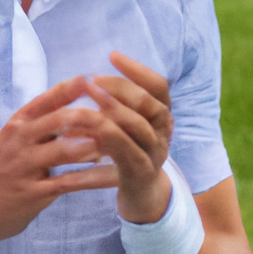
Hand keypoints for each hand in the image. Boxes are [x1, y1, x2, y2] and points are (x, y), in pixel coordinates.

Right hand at [0, 77, 116, 250]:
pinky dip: (98, 178)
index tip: (106, 82)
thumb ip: (41, 125)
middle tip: (127, 118)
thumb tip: (79, 110)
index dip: (79, 87)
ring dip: (103, 146)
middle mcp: (22, 139)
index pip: (51, 96)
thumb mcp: (13, 139)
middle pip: (65, 118)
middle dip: (99, 116)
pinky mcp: (34, 192)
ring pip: (71, 148)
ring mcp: (27, 165)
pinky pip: (73, 181)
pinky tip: (118, 176)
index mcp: (19, 122)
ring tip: (128, 145)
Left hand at [84, 52, 173, 223]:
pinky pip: (127, 152)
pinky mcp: (142, 173)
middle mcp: (164, 132)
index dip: (137, 69)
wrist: (141, 198)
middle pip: (149, 103)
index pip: (158, 86)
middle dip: (121, 87)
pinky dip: (108, 138)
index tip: (112, 55)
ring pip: (139, 126)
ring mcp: (155, 154)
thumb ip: (117, 105)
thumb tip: (89, 78)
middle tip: (92, 79)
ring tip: (90, 98)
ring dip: (114, 110)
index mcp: (162, 117)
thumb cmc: (128, 155)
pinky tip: (90, 129)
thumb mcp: (126, 127)